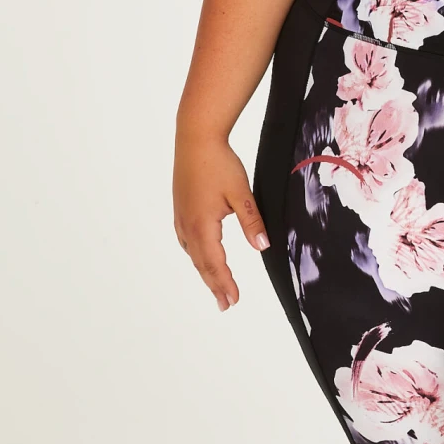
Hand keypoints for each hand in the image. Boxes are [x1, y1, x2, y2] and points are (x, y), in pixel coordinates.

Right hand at [173, 131, 268, 309]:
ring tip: (216, 287)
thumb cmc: (218, 163)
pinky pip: (188, 241)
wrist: (195, 138)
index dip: (225, 284)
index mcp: (202, 225)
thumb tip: (263, 247)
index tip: (234, 301)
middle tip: (225, 305)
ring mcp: (181, 218)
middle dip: (215, 285)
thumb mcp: (241, 193)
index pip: (215, 264)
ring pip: (193, 254)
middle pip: (202, 264)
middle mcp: (187, 226)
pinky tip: (201, 256)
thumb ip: (252, 221)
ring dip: (205, 272)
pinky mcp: (181, 209)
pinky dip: (197, 255)